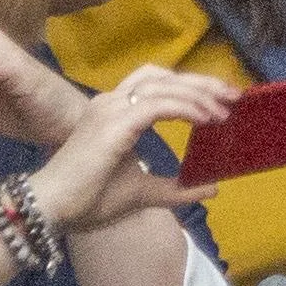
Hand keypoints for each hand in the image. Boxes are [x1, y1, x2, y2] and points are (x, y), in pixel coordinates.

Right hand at [28, 64, 227, 235]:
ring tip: (223, 111)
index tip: (223, 100)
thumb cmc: (88, 199)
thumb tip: (211, 187)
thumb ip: (175, 188)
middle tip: (233, 95)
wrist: (52, 209)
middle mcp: (111, 101)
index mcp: (115, 111)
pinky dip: (184, 108)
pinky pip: (157, 105)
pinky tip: (204, 120)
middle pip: (163, 76)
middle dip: (201, 82)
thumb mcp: (142, 192)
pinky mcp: (113, 124)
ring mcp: (110, 109)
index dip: (191, 86)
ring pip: (162, 86)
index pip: (157, 84)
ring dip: (197, 94)